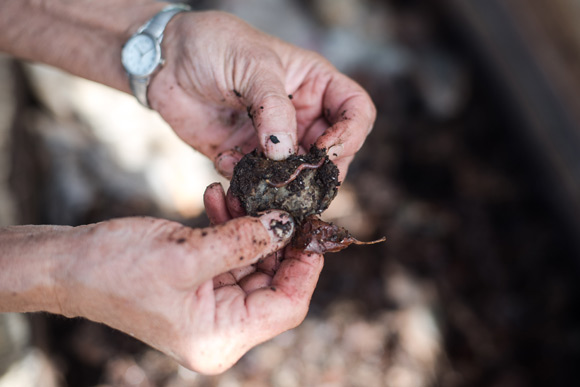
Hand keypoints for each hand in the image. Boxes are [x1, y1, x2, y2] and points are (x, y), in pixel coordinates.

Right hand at [52, 187, 321, 373]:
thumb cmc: (117, 269)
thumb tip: (288, 224)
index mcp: (221, 337)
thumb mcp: (186, 253)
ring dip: (252, 226)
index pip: (287, 306)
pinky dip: (230, 227)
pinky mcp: (202, 285)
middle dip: (278, 239)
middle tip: (282, 201)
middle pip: (275, 283)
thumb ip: (243, 240)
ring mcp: (212, 307)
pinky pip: (231, 255)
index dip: (306, 267)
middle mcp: (222, 329)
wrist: (70, 266)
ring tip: (240, 193)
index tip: (313, 228)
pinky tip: (219, 198)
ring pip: (255, 264)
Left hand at [149, 11, 375, 179]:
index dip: (350, 135)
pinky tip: (224, 160)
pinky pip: (259, 183)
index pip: (357, 113)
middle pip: (334, 155)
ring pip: (298, 177)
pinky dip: (246, 183)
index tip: (324, 149)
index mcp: (316, 86)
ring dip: (281, 184)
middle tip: (294, 178)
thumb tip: (285, 153)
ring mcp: (274, 142)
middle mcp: (302, 117)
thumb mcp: (252, 64)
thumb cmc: (214, 45)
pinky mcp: (246, 159)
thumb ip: (273, 108)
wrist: (166, 61)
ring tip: (257, 174)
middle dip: (317, 171)